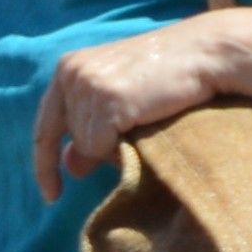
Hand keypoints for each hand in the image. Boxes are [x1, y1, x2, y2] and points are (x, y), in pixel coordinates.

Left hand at [30, 22, 240, 193]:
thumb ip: (91, 128)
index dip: (45, 164)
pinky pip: (100, 147)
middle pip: (72, 139)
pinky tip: (145, 124)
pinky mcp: (107, 99)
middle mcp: (70, 72)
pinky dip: (121, 148)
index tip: (51, 197)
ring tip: (145, 117)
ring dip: (115, 146)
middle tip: (136, 123)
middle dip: (99, 147)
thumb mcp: (120, 99)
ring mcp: (87, 85)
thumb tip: (70, 168)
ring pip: (87, 146)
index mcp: (68, 67)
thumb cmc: (168, 77)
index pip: (46, 126)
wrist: (206, 54)